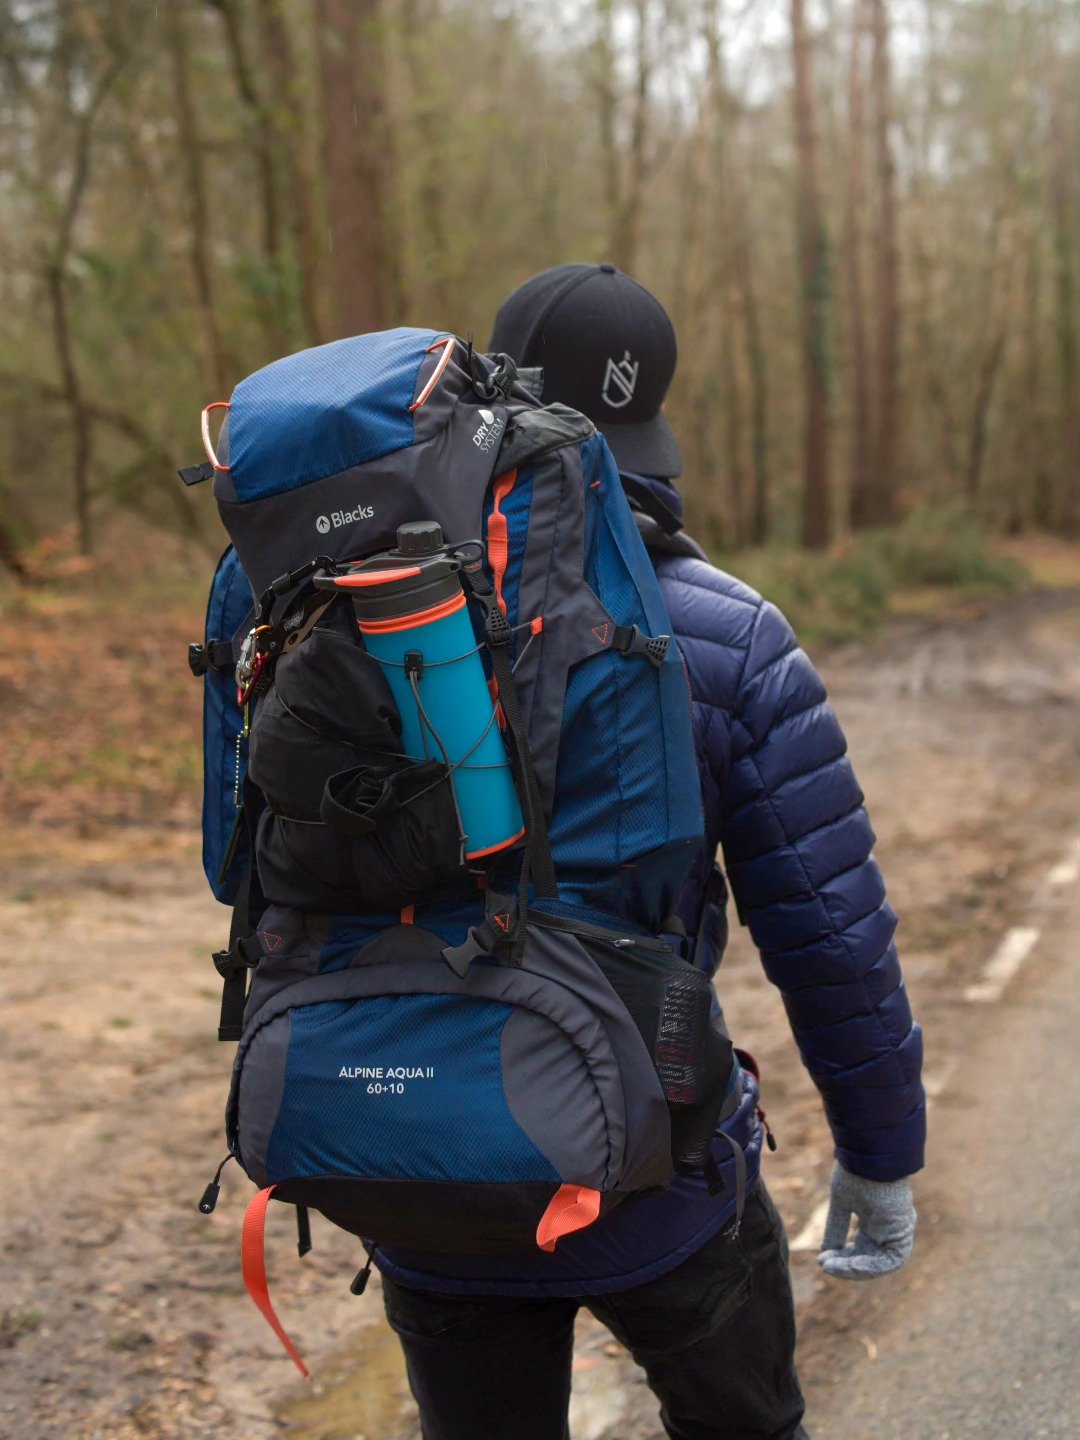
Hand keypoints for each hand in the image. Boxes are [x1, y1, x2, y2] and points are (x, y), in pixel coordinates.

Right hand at [817, 1162, 915, 1280]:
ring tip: (833, 1268)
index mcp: (875, 1220)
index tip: (823, 1260)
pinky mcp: (902, 1233)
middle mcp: (888, 1229)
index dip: (843, 1258)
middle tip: (825, 1266)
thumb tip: (826, 1254)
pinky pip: (889, 1261)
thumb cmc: (856, 1171)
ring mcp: (896, 1232)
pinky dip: (869, 1267)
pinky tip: (849, 1265)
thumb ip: (836, 1228)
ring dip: (856, 1270)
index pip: (861, 1249)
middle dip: (846, 1266)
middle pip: (869, 1259)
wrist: (870, 1154)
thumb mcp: (841, 1202)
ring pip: (879, 1264)